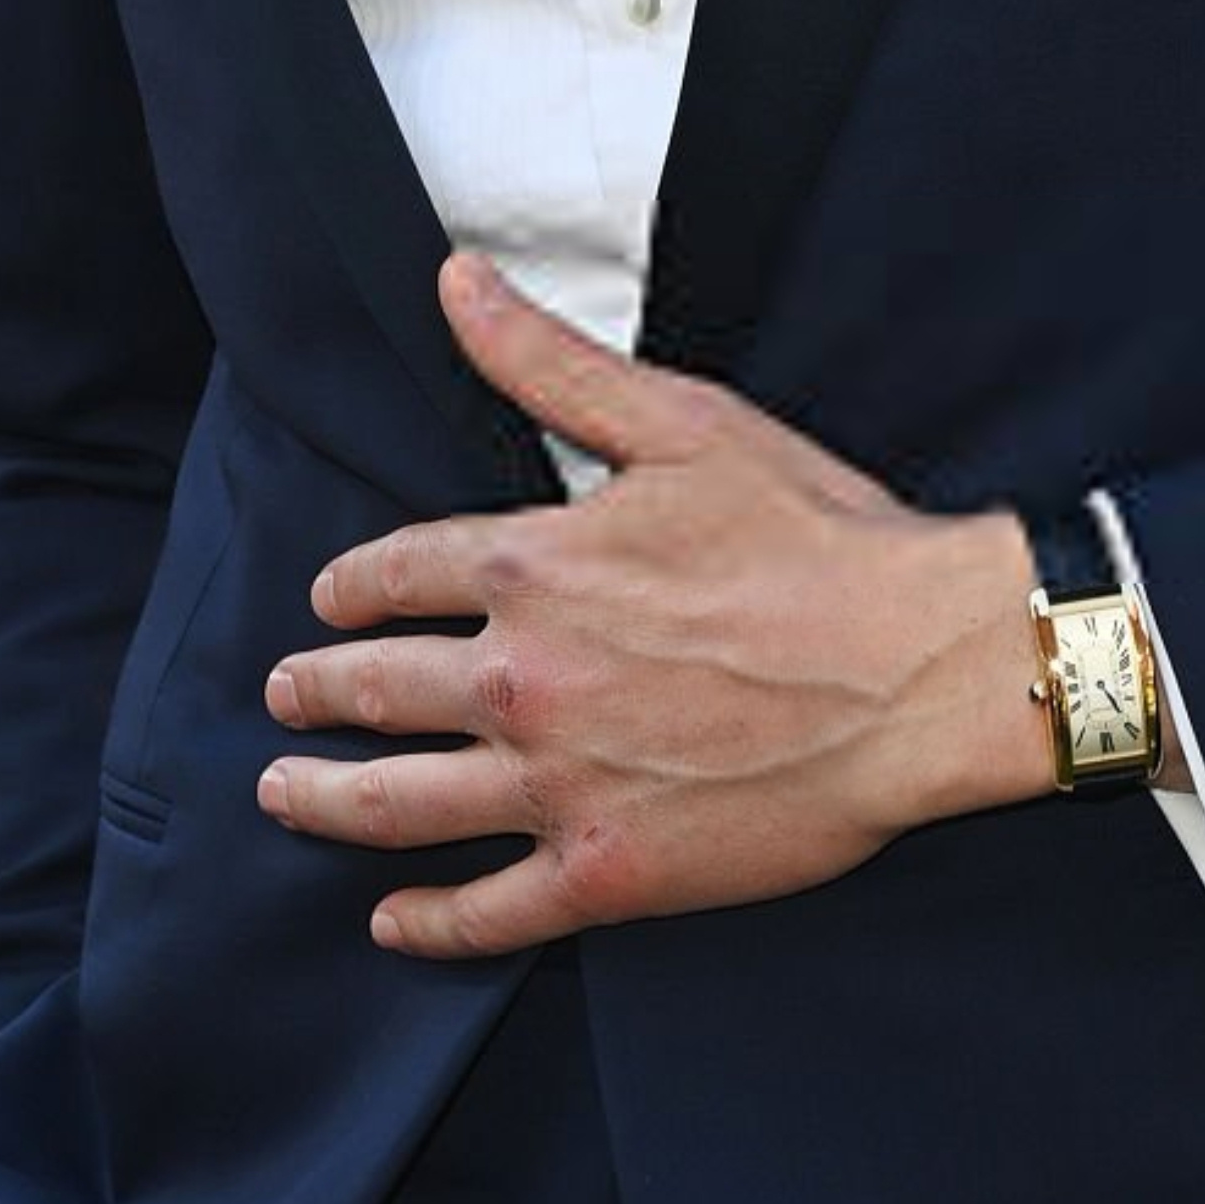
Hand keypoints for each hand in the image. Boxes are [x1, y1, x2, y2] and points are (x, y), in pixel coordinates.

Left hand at [256, 253, 1049, 954]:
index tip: (326, 603)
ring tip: (283, 793)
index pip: (399, 575)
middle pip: (378, 690)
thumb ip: (551, 363)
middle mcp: (523, 678)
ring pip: (399, 801)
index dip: (351, 588)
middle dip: (316, 692)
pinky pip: (486, 911)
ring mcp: (558, 784)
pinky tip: (391, 920)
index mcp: (534, 567)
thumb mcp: (683, 423)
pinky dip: (426, 922)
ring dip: (325, 799)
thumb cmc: (817, 538)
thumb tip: (457, 280)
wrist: (921, 669)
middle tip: (284, 698)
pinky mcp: (607, 872)